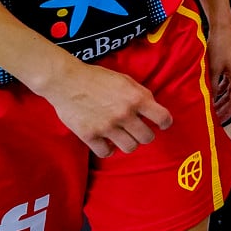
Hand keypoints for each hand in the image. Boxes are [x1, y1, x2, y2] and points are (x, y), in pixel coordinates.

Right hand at [45, 61, 174, 157]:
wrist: (66, 80)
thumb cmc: (96, 77)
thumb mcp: (124, 79)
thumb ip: (140, 94)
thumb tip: (152, 109)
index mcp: (136, 98)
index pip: (163, 118)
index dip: (165, 123)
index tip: (161, 124)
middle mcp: (124, 114)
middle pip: (147, 138)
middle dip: (144, 134)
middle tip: (137, 129)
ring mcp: (107, 126)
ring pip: (130, 148)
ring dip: (128, 142)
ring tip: (122, 136)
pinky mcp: (90, 135)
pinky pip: (106, 153)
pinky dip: (107, 149)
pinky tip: (106, 141)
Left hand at [207, 21, 230, 125]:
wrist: (222, 28)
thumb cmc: (220, 45)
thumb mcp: (214, 68)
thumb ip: (212, 85)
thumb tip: (209, 98)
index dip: (229, 112)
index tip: (221, 121)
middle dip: (224, 107)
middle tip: (214, 116)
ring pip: (229, 89)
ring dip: (221, 98)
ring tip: (211, 107)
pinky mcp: (230, 64)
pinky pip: (226, 81)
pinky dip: (220, 88)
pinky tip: (212, 92)